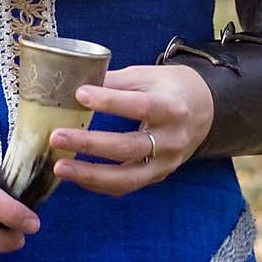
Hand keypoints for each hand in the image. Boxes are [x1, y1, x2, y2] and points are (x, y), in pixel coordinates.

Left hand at [49, 64, 213, 195]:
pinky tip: (75, 175)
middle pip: (129, 146)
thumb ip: (116, 82)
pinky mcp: (157, 176)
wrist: (204, 110)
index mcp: (172, 107)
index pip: (139, 106)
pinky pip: (126, 185)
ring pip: (127, 177)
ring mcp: (166, 163)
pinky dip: (99, 183)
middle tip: (56, 136)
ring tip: (59, 167)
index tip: (79, 94)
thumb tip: (76, 81)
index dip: (110, 101)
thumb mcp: (148, 76)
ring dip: (90, 175)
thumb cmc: (170, 88)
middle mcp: (172, 139)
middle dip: (90, 144)